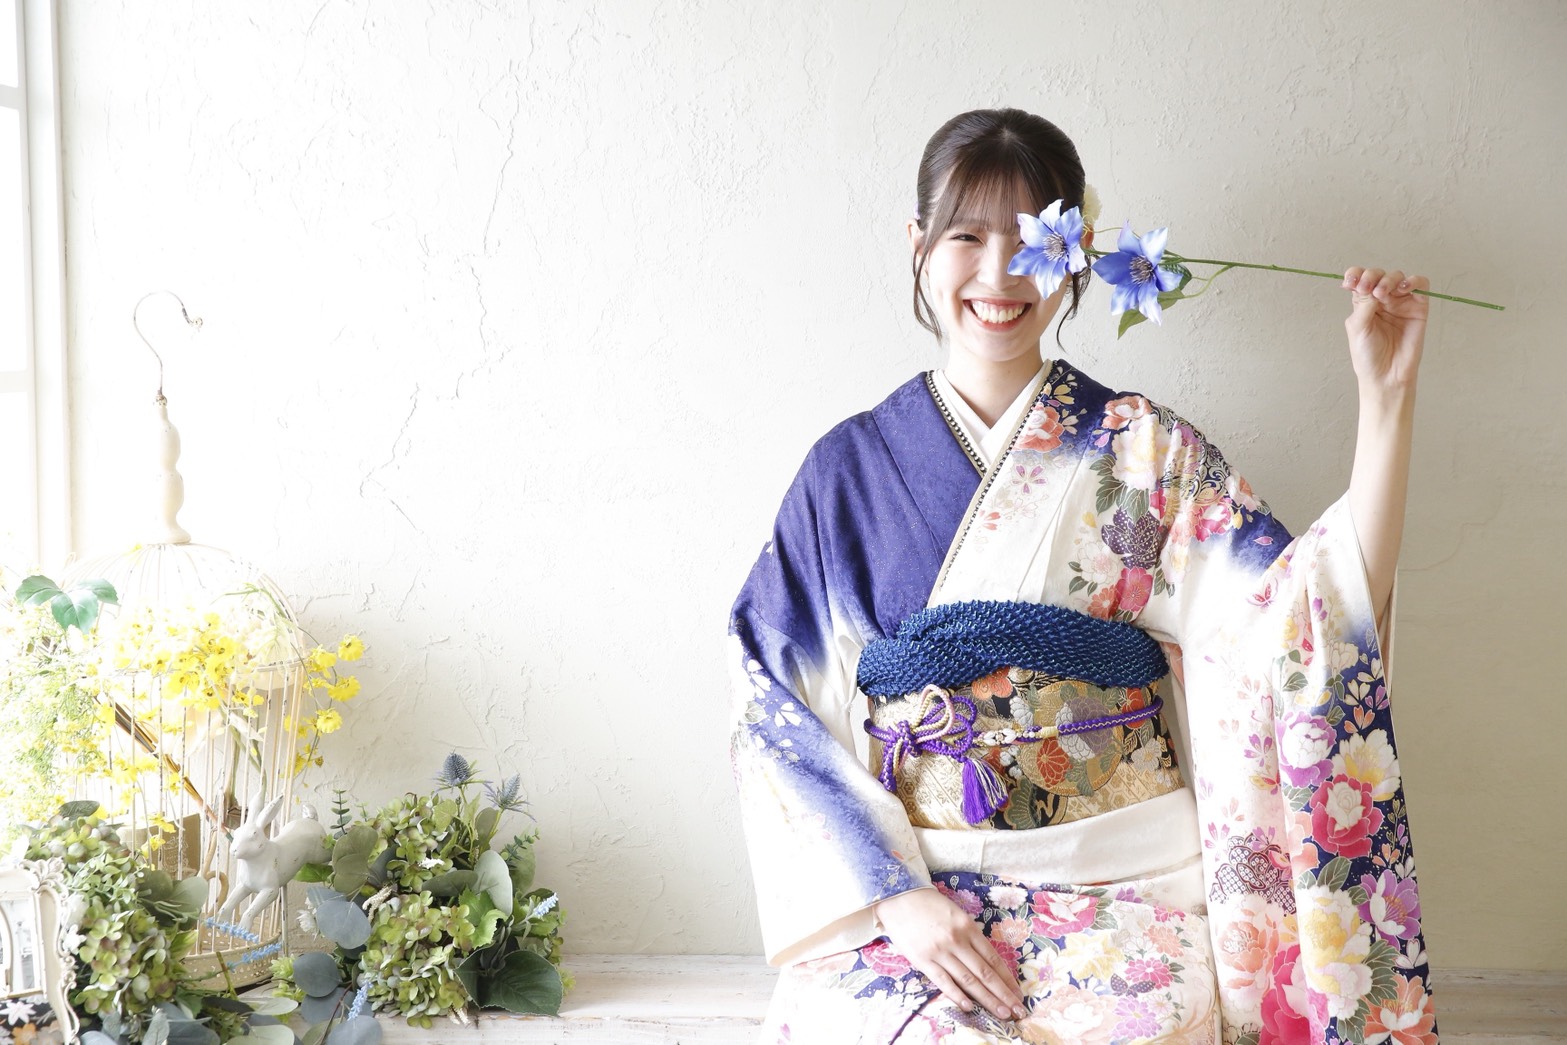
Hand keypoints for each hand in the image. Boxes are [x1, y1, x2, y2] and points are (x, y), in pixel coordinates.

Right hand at [872, 887, 1025, 1021]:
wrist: (900, 898)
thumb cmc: (930, 905)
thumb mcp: (957, 915)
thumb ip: (971, 936)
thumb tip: (986, 961)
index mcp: (968, 927)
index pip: (993, 958)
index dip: (1007, 978)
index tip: (1018, 993)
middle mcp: (957, 941)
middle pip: (985, 973)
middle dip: (1003, 994)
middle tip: (1018, 1010)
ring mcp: (940, 952)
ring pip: (968, 980)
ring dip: (987, 999)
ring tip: (1002, 1013)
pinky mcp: (923, 960)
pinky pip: (943, 981)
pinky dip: (957, 995)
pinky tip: (969, 1007)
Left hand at [1342, 266, 1428, 397]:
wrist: (1387, 375)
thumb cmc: (1368, 355)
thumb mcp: (1358, 327)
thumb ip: (1363, 303)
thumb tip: (1370, 284)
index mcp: (1363, 303)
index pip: (1360, 278)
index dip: (1356, 275)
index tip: (1351, 283)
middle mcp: (1382, 300)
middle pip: (1378, 274)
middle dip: (1372, 277)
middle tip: (1368, 289)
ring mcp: (1401, 302)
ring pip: (1398, 277)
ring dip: (1389, 279)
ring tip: (1382, 293)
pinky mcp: (1419, 307)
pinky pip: (1421, 285)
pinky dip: (1414, 281)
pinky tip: (1404, 288)